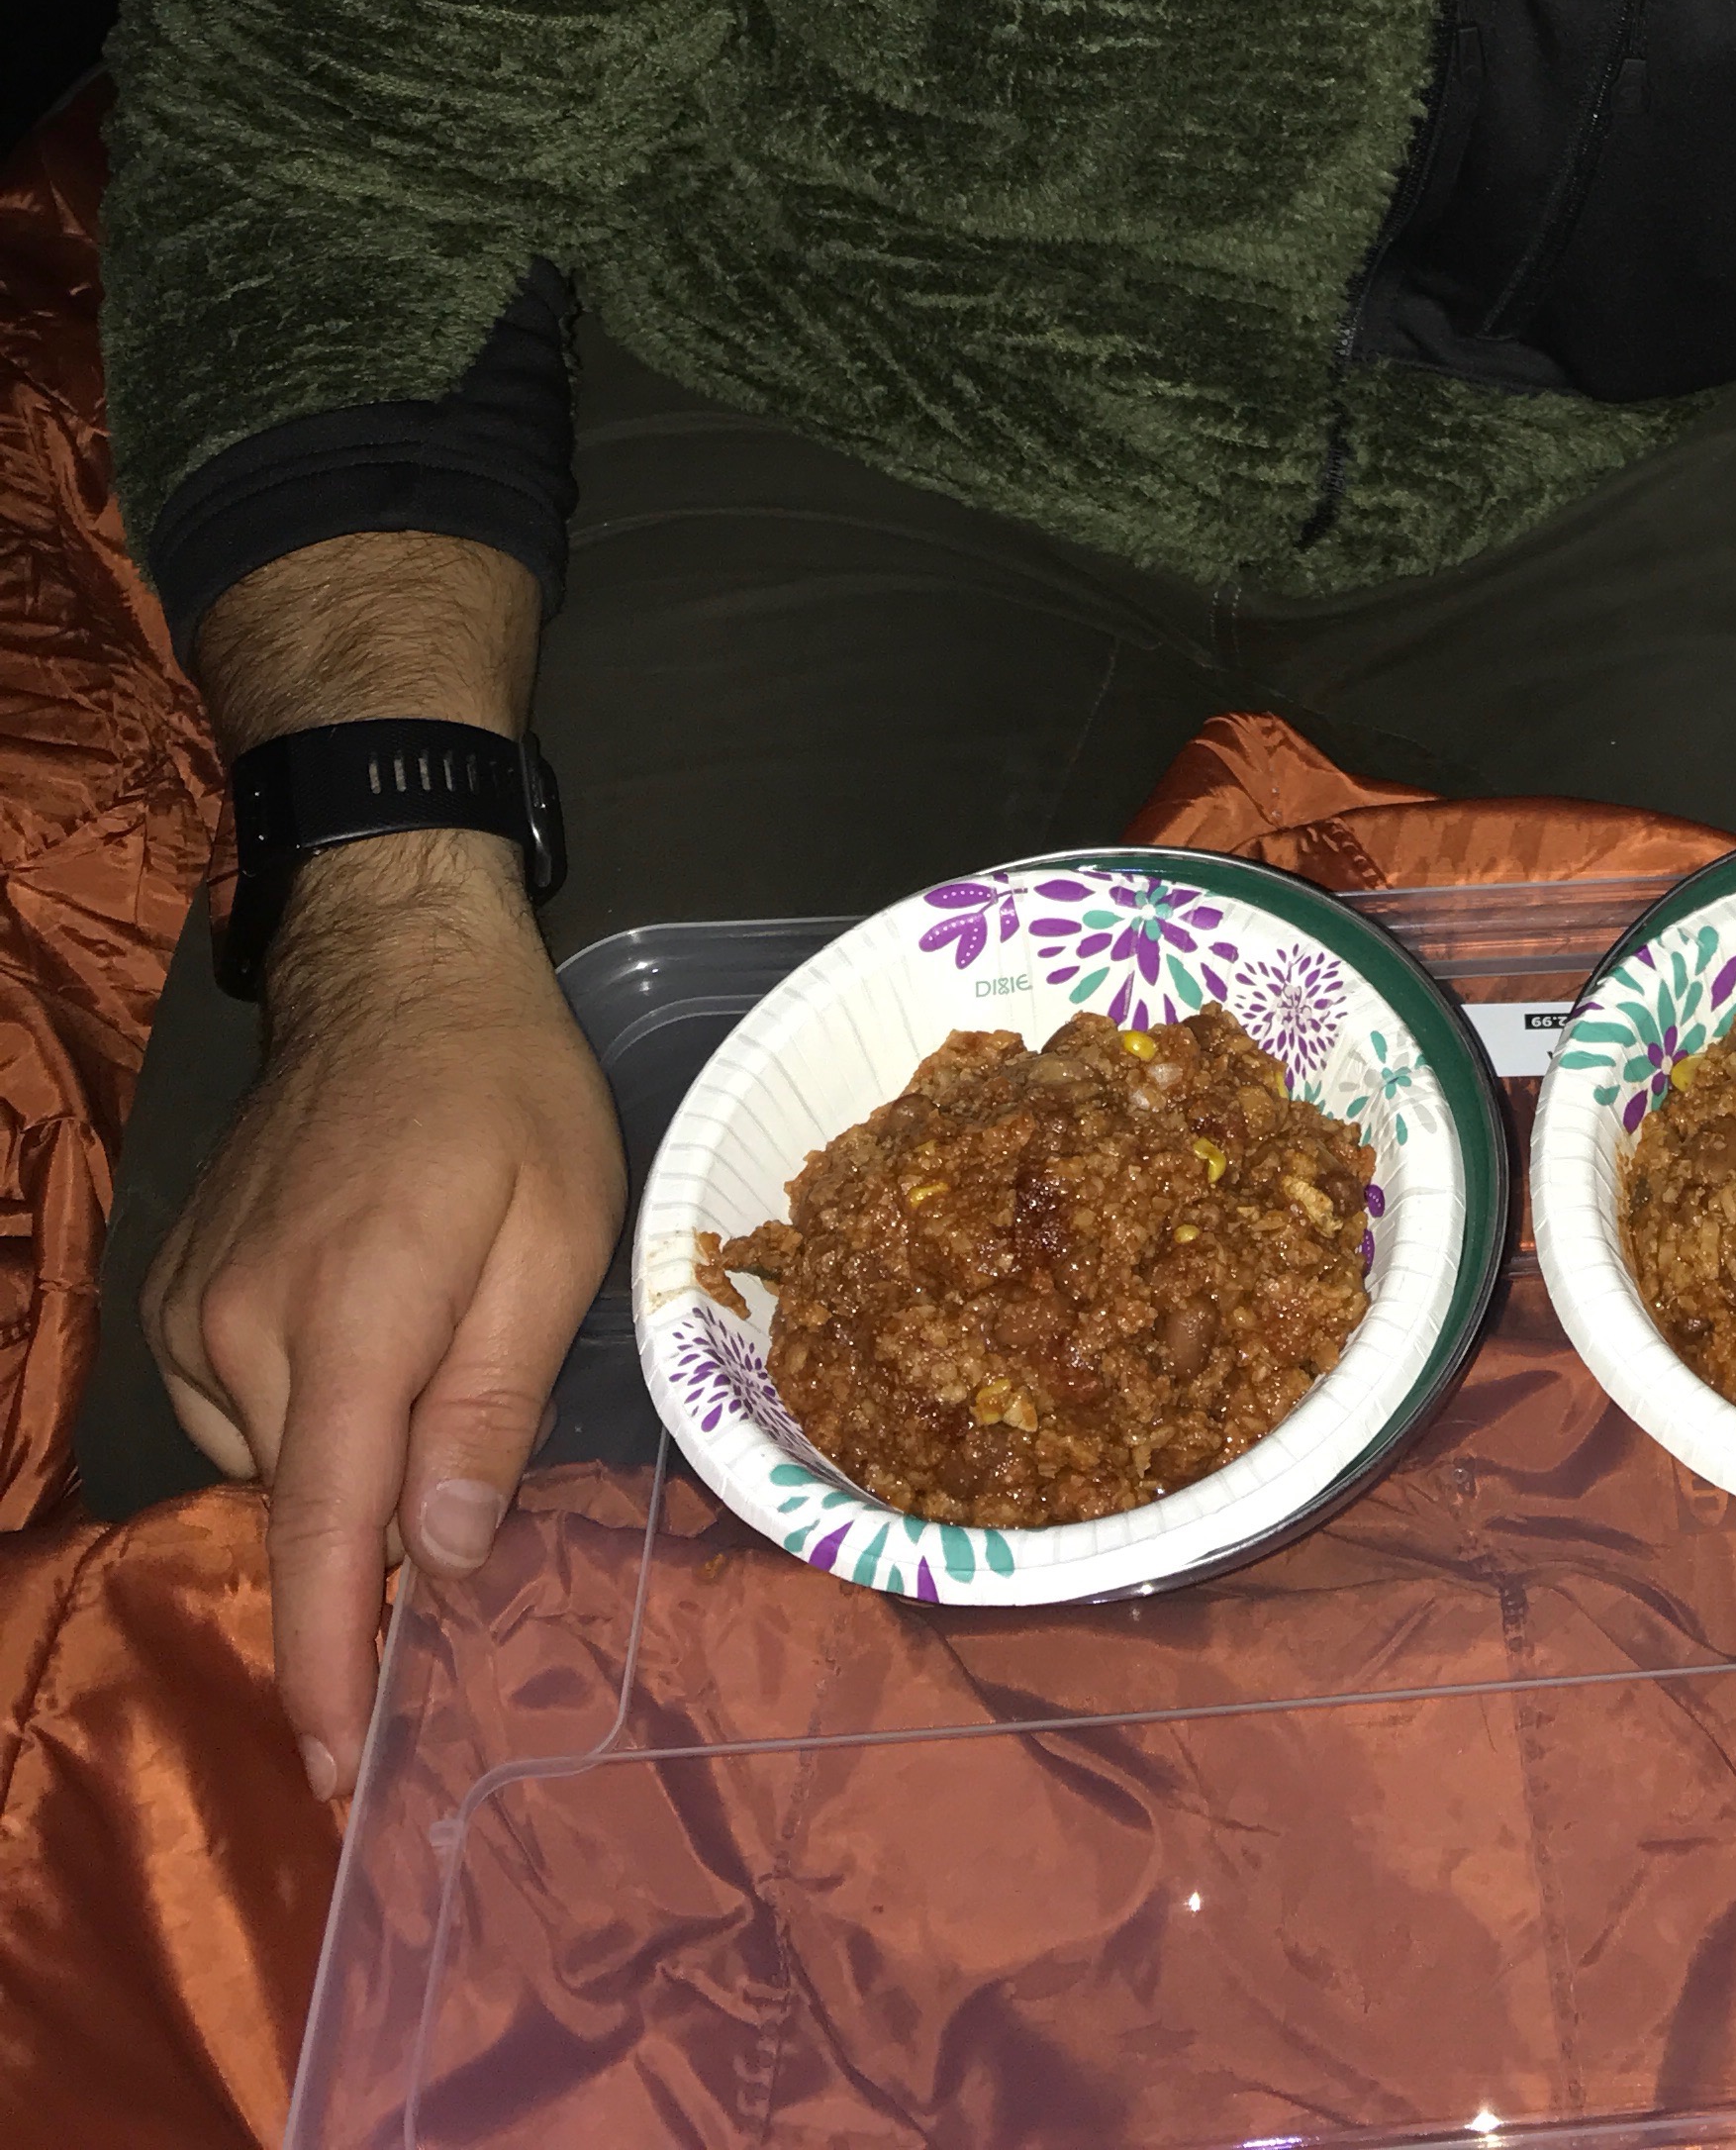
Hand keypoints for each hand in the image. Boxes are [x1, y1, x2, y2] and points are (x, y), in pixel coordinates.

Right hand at [142, 831, 624, 1799]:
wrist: (390, 970)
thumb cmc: (504, 1095)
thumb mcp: (556, 1234)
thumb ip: (493, 1398)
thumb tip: (446, 1554)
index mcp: (353, 1320)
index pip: (327, 1534)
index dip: (332, 1661)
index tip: (334, 1771)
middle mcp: (243, 1331)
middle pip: (309, 1506)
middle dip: (375, 1545)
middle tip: (464, 1507)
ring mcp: (191, 1313)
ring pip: (274, 1460)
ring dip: (345, 1458)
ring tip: (425, 1354)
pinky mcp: (173, 1295)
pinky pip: (238, 1406)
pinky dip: (304, 1407)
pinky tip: (364, 1331)